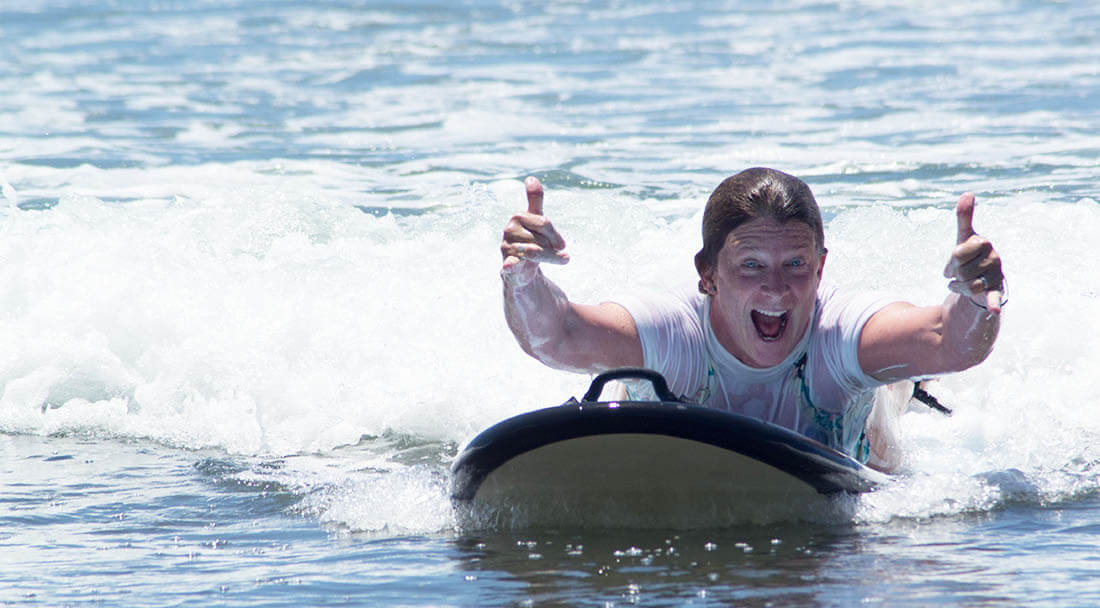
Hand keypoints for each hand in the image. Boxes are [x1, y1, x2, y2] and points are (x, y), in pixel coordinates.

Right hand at [501, 177, 569, 282]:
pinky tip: (511, 265)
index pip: (542, 222)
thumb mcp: (536, 224)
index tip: (562, 245)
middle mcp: (509, 232)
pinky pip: (509, 264)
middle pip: (540, 237)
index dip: (554, 234)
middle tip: (562, 255)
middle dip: (553, 247)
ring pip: (534, 251)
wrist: (522, 277)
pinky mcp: (507, 268)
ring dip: (550, 258)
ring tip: (560, 262)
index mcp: (518, 219)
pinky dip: (511, 264)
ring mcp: (506, 250)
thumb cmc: (531, 246)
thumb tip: (531, 178)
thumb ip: (535, 202)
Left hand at [943, 193, 1004, 313]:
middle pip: (962, 269)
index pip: (958, 251)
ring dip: (959, 287)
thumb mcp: (964, 237)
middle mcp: (994, 258)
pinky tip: (993, 310)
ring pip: (969, 284)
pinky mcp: (996, 292)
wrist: (978, 283)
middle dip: (954, 274)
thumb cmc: (969, 257)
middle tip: (957, 274)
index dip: (951, 260)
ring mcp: (996, 275)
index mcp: (984, 243)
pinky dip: (993, 304)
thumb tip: (968, 192)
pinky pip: (994, 297)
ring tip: (962, 284)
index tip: (953, 261)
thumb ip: (964, 217)